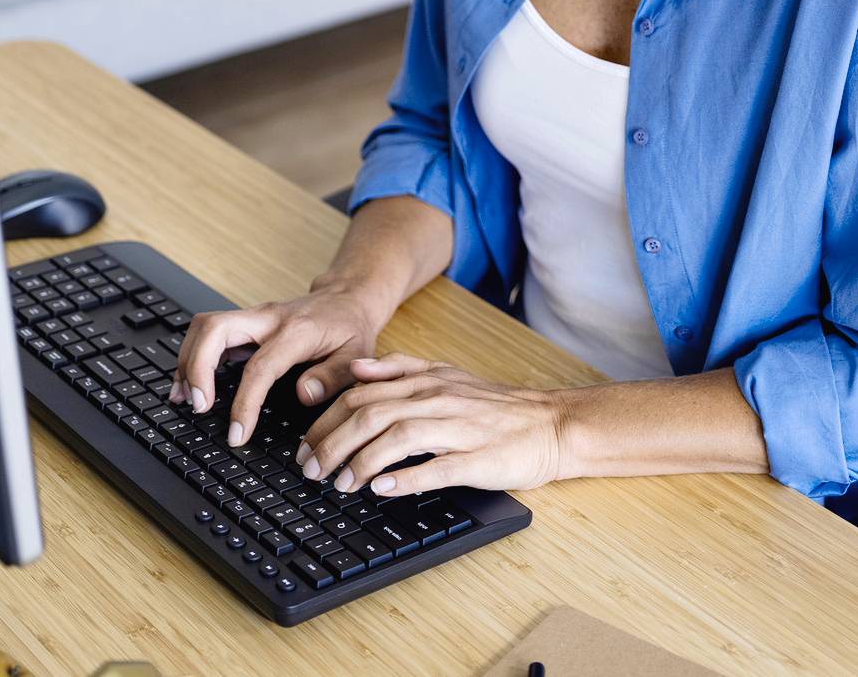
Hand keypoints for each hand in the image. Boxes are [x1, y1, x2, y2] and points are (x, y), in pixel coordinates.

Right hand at [172, 284, 387, 446]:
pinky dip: (192, 357)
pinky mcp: (244, 323)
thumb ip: (333, 377)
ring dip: (188, 361)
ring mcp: (252, 317)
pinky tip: (189, 385)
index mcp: (296, 331)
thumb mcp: (357, 355)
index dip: (245, 402)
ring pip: (205, 327)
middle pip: (216, 329)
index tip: (237, 433)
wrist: (347, 297)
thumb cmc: (350, 328)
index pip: (260, 366)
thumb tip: (304, 395)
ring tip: (184, 398)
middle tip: (197, 405)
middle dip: (197, 367)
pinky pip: (208, 333)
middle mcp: (268, 318)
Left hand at [292, 353, 568, 498]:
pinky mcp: (478, 459)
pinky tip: (382, 489)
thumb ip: (401, 368)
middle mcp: (437, 399)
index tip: (306, 446)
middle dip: (332, 443)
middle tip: (310, 470)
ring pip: (397, 437)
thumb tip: (356, 368)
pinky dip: (406, 478)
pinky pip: (437, 467)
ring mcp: (458, 428)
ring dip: (361, 462)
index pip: (361, 395)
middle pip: (370, 415)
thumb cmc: (496, 407)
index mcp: (427, 381)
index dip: (326, 421)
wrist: (551, 424)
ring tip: (340, 483)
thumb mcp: (447, 376)